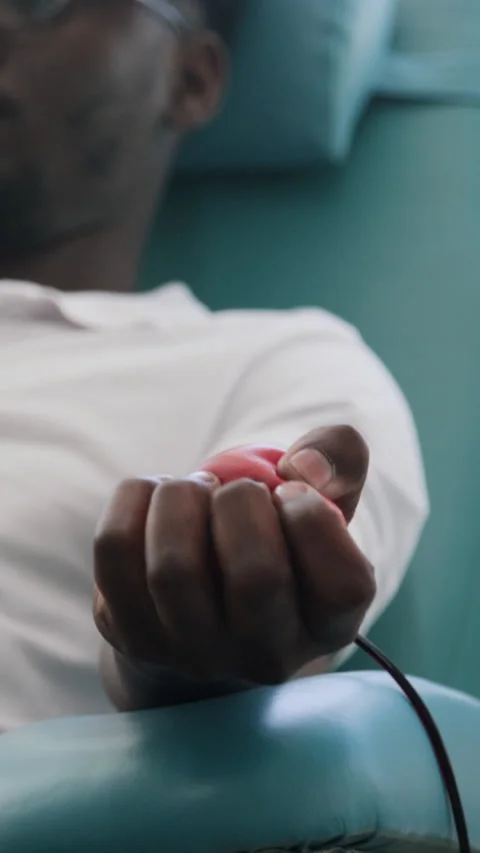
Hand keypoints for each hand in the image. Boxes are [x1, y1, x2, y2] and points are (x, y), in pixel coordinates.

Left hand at [93, 426, 374, 687]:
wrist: (203, 595)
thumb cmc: (273, 534)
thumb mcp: (321, 497)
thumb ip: (340, 457)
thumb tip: (304, 468)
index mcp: (328, 625)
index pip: (343, 584)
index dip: (312, 516)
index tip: (290, 493)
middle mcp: (266, 656)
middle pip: (256, 574)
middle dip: (241, 500)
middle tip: (234, 492)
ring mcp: (193, 656)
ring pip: (175, 566)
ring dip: (182, 497)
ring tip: (194, 493)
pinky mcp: (132, 635)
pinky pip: (116, 550)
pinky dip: (135, 499)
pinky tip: (156, 501)